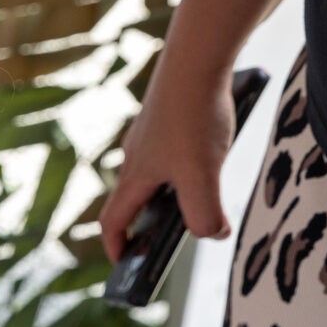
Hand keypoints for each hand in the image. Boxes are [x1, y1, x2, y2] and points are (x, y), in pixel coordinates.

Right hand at [100, 50, 236, 260]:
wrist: (195, 62)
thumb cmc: (193, 117)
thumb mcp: (202, 175)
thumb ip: (204, 214)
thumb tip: (212, 234)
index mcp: (135, 176)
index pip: (114, 220)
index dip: (117, 246)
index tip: (125, 265)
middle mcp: (135, 156)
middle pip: (134, 198)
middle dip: (149, 221)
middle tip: (172, 234)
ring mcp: (149, 135)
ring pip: (155, 173)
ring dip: (171, 190)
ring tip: (202, 190)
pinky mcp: (166, 117)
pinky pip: (171, 149)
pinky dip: (184, 163)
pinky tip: (210, 151)